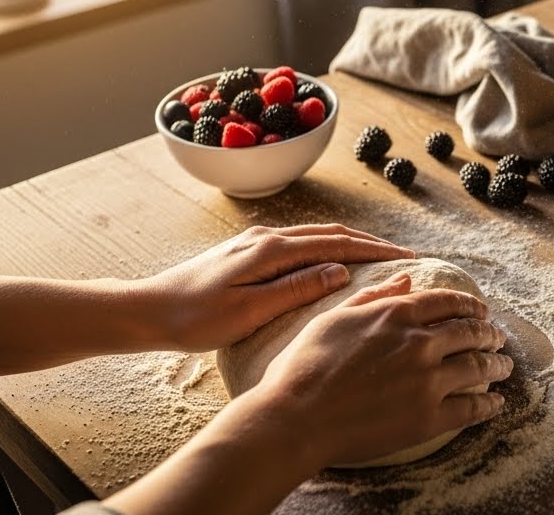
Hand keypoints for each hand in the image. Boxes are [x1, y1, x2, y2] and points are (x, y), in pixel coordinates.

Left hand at [135, 223, 415, 351]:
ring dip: (349, 243)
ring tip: (378, 257)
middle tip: (403, 257)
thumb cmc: (195, 319)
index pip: (336, 244)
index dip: (375, 250)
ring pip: (315, 236)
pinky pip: (299, 243)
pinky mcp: (246, 252)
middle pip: (330, 233)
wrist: (147, 311)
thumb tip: (341, 271)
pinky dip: (327, 247)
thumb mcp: (250, 311)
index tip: (406, 258)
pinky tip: (333, 261)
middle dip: (370, 243)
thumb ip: (296, 288)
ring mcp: (255, 242)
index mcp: (271, 250)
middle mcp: (266, 237)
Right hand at [253, 271, 513, 469]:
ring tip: (505, 367)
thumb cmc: (305, 366)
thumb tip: (406, 279)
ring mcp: (427, 380)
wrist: (296, 416)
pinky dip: (489, 405)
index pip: (448, 302)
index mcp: (397, 314)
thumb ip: (375, 297)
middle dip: (489, 334)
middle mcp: (419, 343)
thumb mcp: (335, 318)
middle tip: (498, 338)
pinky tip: (496, 404)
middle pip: (470, 332)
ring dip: (497, 366)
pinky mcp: (428, 417)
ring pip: (478, 367)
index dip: (470, 305)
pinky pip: (471, 408)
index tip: (481, 311)